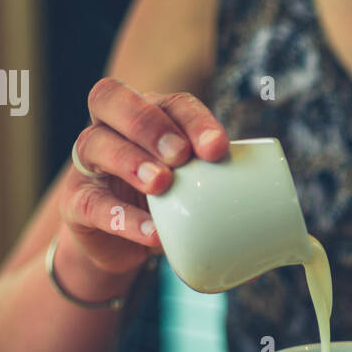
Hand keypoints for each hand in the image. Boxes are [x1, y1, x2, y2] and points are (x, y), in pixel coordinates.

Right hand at [60, 78, 229, 277]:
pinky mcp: (76, 202)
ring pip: (95, 142)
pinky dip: (121, 217)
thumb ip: (230, 210)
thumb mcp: (198, 199)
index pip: (170, 101)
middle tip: (182, 157)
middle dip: (150, 124)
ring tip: (162, 184)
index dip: (193, 118)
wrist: (123, 246)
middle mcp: (112, 128)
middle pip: (113, 99)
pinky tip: (150, 231)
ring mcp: (88, 164)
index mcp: (151, 116)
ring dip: (131, 159)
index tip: (218, 148)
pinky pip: (90, 202)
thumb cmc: (168, 207)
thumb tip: (275, 252)